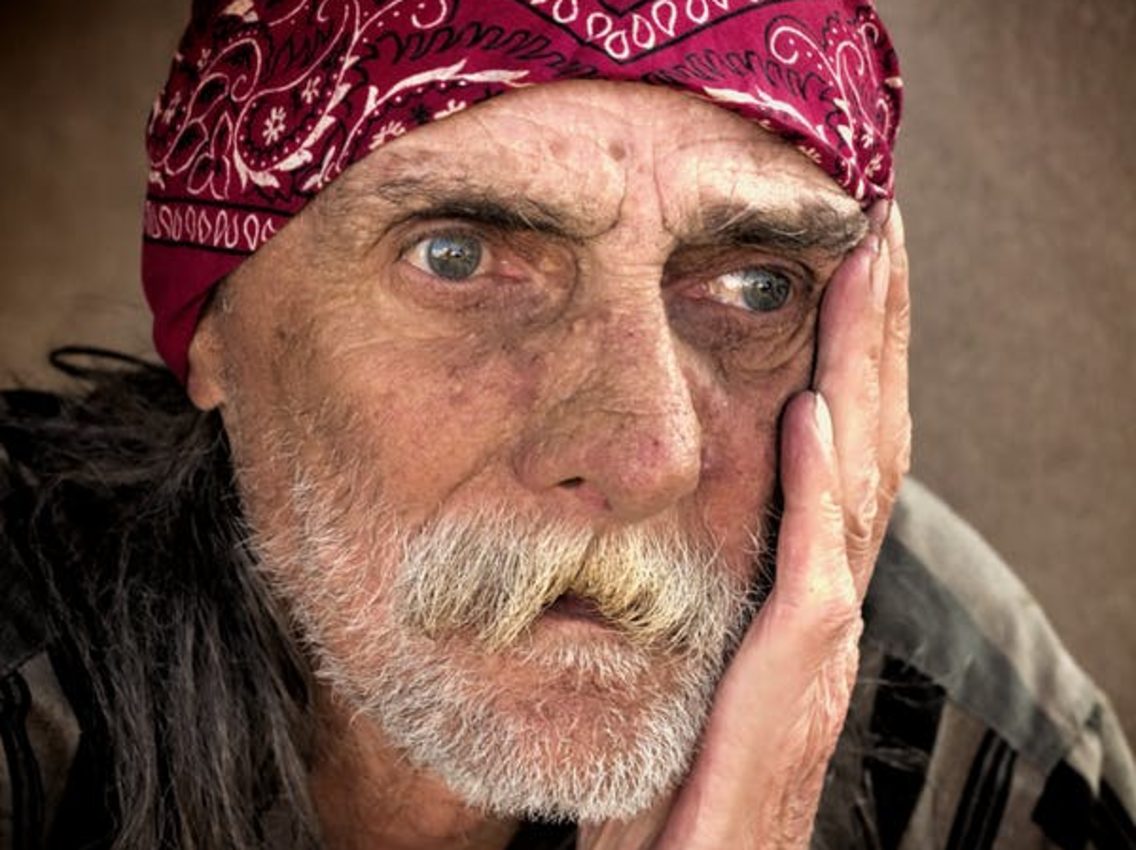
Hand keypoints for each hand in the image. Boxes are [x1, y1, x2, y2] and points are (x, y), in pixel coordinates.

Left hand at [578, 202, 911, 849]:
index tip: (848, 268)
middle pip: (866, 442)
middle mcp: (824, 602)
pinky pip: (811, 574)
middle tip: (876, 231)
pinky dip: (817, 490)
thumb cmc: (685, 780)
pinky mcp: (786, 685)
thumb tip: (667, 510)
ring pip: (855, 484)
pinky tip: (812, 413)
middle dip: (874, 333)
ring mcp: (813, 642)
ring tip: (862, 274)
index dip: (853, 357)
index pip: (838, 450)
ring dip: (861, 375)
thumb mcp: (693, 661)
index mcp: (801, 590)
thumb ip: (699, 581)